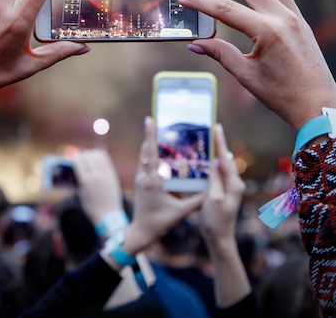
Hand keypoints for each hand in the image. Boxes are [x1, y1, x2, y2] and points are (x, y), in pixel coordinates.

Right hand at [73, 148, 123, 226]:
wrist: (108, 215)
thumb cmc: (92, 207)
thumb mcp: (81, 195)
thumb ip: (78, 181)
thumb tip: (76, 169)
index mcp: (86, 181)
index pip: (79, 161)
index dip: (75, 157)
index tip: (73, 157)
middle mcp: (96, 176)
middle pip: (88, 156)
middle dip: (83, 154)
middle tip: (81, 157)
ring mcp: (105, 174)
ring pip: (97, 155)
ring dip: (91, 153)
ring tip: (89, 156)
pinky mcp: (112, 174)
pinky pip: (106, 159)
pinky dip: (100, 156)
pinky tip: (97, 158)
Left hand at [123, 117, 203, 255]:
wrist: (141, 232)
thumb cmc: (159, 222)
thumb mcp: (180, 212)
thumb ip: (197, 201)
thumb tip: (212, 189)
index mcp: (152, 180)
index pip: (151, 153)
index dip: (150, 135)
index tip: (149, 120)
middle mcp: (144, 176)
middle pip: (146, 150)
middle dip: (151, 135)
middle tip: (158, 121)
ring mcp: (140, 178)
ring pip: (143, 155)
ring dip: (150, 144)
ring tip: (159, 132)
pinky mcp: (140, 182)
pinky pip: (144, 163)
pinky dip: (150, 154)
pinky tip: (159, 152)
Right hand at [174, 0, 335, 130]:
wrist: (319, 104)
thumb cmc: (283, 95)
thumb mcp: (247, 76)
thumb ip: (221, 54)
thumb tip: (195, 43)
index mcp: (267, 33)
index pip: (225, 9)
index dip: (201, 1)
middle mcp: (282, 18)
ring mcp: (293, 15)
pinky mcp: (298, 18)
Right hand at [195, 124, 244, 253]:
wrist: (219, 239)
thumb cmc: (215, 222)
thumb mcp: (212, 200)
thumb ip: (214, 180)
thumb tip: (215, 162)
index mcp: (234, 185)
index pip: (225, 159)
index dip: (220, 142)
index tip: (217, 127)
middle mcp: (235, 183)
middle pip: (224, 159)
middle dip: (217, 145)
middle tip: (210, 129)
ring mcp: (230, 187)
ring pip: (221, 166)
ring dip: (214, 154)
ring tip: (206, 140)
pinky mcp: (224, 191)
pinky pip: (218, 174)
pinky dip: (211, 165)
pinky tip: (205, 160)